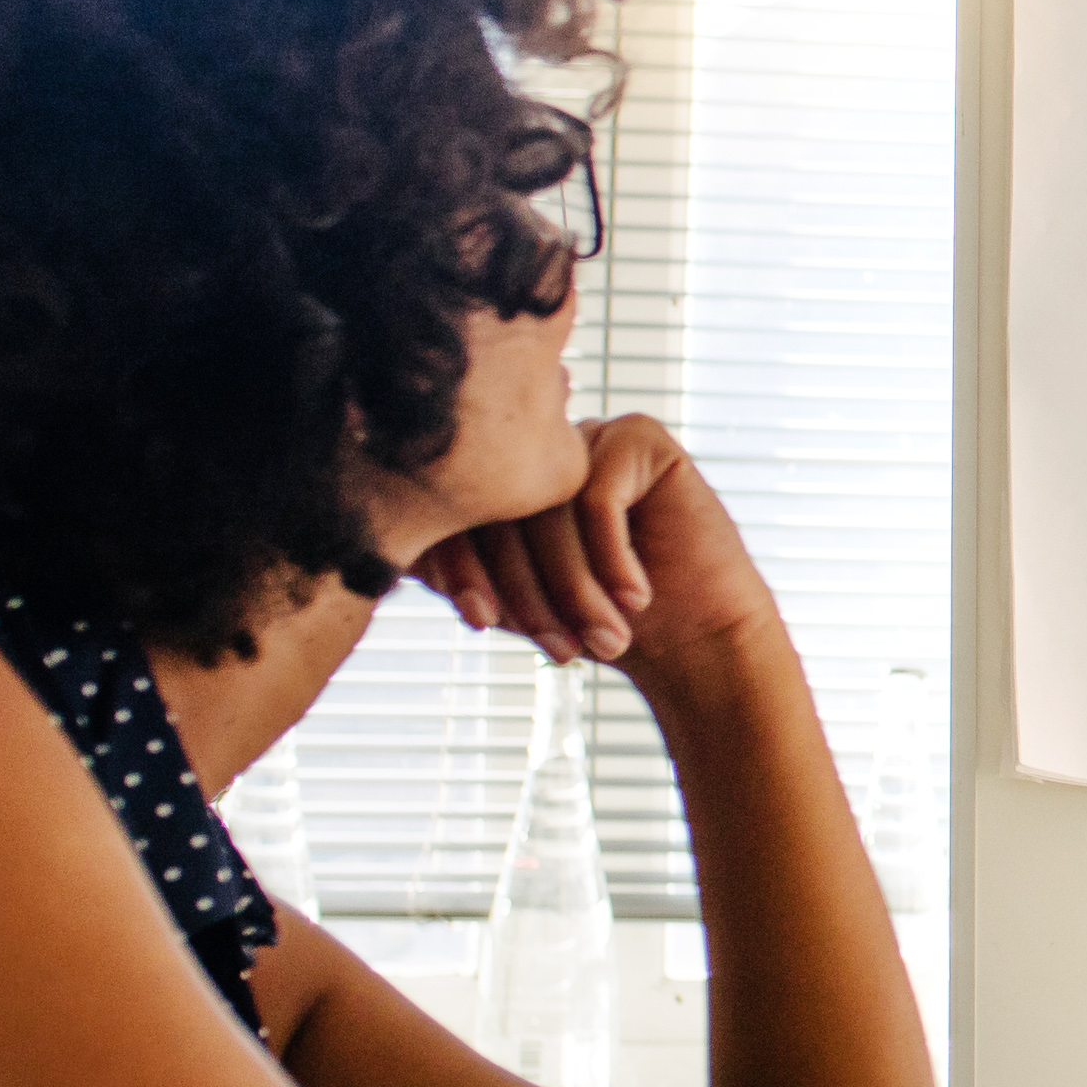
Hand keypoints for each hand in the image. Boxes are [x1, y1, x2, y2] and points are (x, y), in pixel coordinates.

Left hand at [415, 415, 778, 679]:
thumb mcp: (514, 602)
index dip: (462, 567)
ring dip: (575, 586)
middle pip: (501, 508)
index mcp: (503, 478)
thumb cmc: (600, 626)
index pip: (456, 509)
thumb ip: (460, 573)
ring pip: (550, 509)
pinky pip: (599, 497)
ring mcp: (591, 437)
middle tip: (557, 648)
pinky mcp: (641, 438)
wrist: (697, 641)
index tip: (478, 623)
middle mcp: (542, 449)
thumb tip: (389, 558)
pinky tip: (637, 598)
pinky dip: (612, 558)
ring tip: (603, 639)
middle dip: (525, 589)